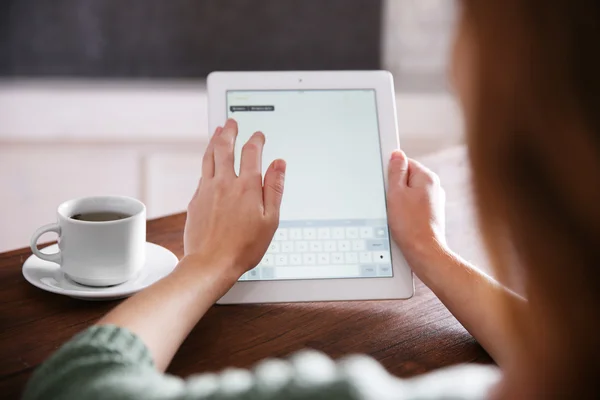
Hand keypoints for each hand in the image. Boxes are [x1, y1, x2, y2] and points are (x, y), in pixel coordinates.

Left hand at [183, 119, 285, 280]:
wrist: (211, 263)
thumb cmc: (244, 247)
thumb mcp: (270, 220)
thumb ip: (274, 188)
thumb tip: (279, 164)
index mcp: (246, 187)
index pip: (251, 153)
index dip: (256, 140)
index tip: (259, 135)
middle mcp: (224, 183)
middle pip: (225, 147)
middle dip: (230, 131)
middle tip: (232, 122)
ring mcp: (207, 190)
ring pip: (209, 157)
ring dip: (214, 141)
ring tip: (218, 131)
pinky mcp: (196, 200)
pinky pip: (202, 173)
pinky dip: (207, 161)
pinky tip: (209, 162)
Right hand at [387, 150, 446, 266]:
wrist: (423, 251)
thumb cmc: (410, 225)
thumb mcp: (396, 193)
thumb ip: (396, 172)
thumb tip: (397, 155)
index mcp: (427, 177)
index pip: (406, 163)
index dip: (392, 172)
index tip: (385, 182)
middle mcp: (434, 187)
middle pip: (408, 178)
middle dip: (396, 187)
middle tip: (389, 200)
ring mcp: (433, 201)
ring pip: (410, 193)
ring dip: (399, 200)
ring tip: (396, 213)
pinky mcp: (430, 214)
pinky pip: (413, 205)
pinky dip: (405, 211)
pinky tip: (401, 220)